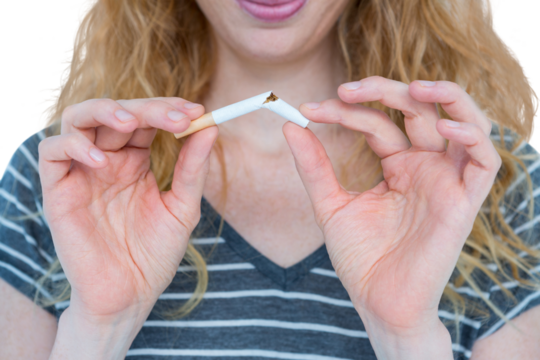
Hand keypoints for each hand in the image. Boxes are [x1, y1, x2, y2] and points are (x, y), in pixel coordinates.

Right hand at [39, 97, 218, 321]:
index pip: (146, 119)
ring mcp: (81, 173)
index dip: (168, 109)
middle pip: (117, 112)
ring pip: (78, 119)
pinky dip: (72, 146)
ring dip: (104, 111)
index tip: (197, 112)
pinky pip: (51, 152)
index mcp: (135, 161)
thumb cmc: (156, 253)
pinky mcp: (58, 191)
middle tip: (178, 117)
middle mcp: (107, 160)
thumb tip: (210, 128)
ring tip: (132, 122)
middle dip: (148, 108)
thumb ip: (192, 168)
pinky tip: (100, 159)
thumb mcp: (182, 207)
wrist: (130, 294)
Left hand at [282, 76, 500, 332]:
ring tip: (411, 85)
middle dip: (385, 91)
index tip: (308, 110)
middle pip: (419, 111)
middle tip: (345, 89)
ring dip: (445, 96)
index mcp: (399, 166)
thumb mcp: (331, 204)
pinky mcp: (465, 202)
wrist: (377, 301)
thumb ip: (314, 167)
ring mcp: (447, 182)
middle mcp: (425, 167)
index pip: (378, 123)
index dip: (346, 111)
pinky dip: (470, 136)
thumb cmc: (360, 258)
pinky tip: (441, 125)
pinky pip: (484, 160)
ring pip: (463, 122)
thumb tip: (290, 125)